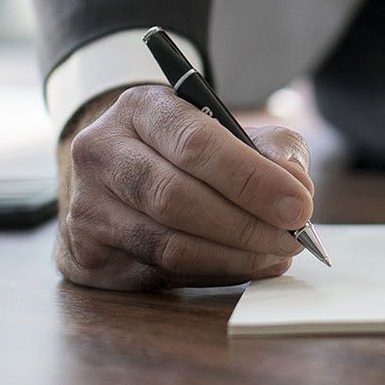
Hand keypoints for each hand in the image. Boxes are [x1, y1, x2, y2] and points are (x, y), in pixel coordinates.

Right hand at [56, 86, 313, 289]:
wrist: (119, 171)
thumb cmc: (186, 150)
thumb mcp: (232, 129)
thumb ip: (273, 151)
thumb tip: (297, 192)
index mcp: (139, 108)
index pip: (195, 143)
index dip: (251, 180)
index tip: (299, 207)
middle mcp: (100, 153)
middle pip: (176, 199)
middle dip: (246, 226)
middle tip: (293, 241)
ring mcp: (85, 206)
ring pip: (167, 245)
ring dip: (233, 258)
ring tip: (275, 255)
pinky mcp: (85, 255)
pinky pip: (157, 275)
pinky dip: (211, 276)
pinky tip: (244, 267)